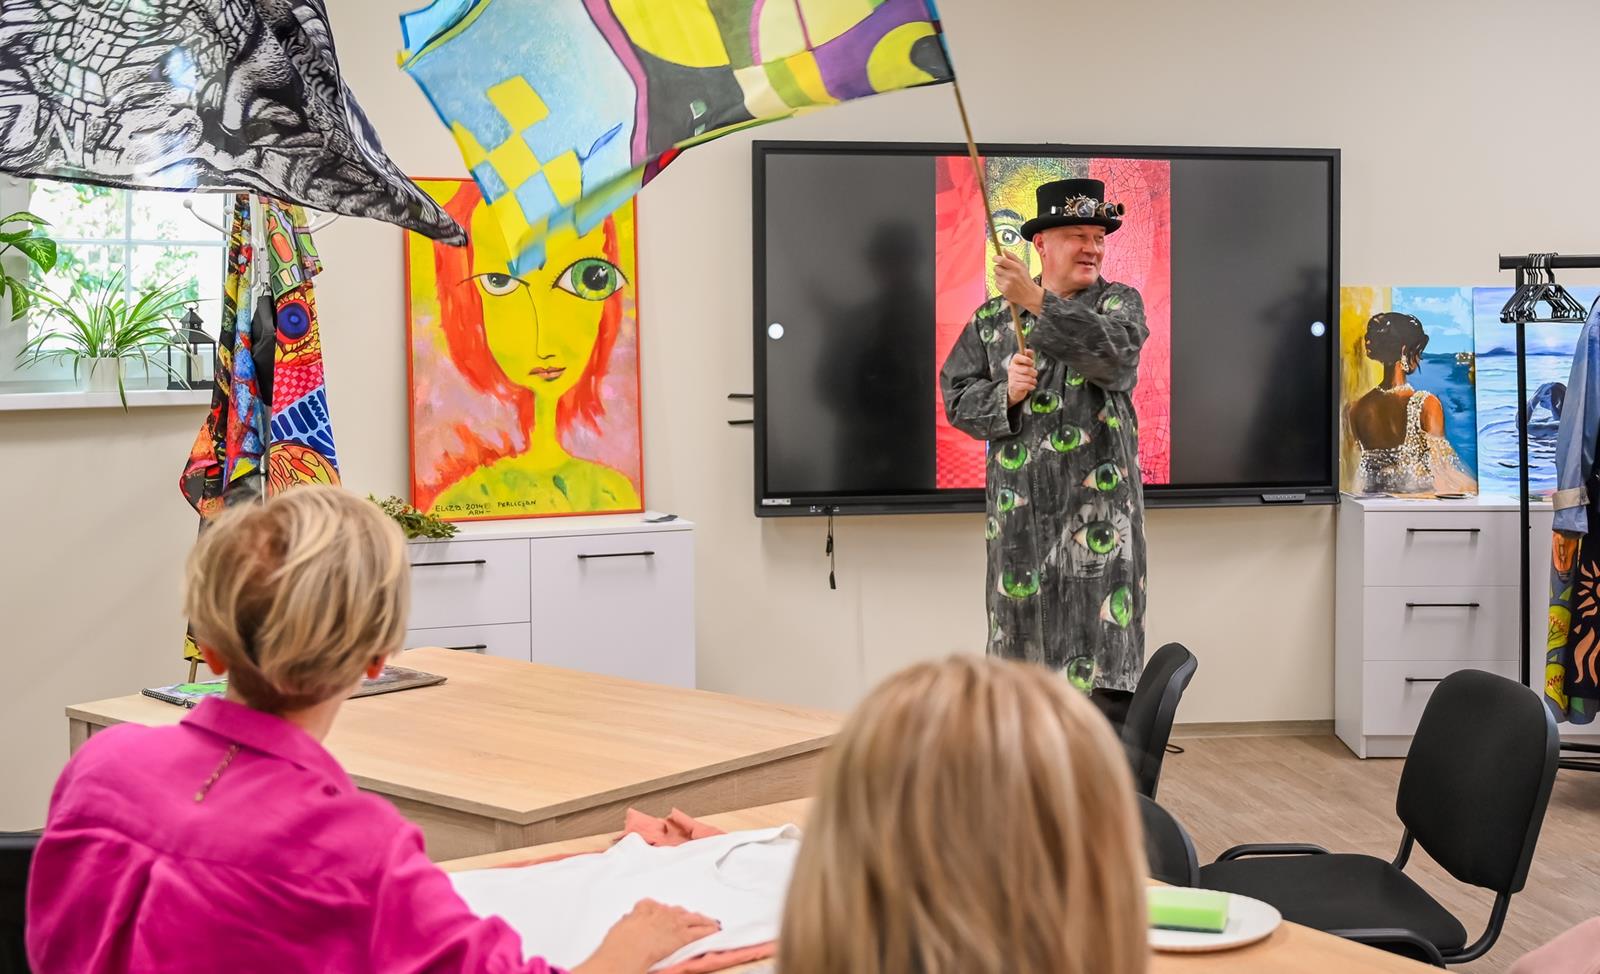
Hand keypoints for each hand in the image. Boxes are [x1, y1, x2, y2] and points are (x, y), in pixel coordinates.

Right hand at [572, 899, 719, 973]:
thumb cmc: (620, 941)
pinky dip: (709, 930)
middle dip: (684, 916)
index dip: (663, 912)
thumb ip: (630, 921)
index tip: (665, 916)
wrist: (628, 949)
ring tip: (709, 923)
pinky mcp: (683, 936)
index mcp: (646, 907)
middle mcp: (662, 912)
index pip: (657, 906)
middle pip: (678, 911)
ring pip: (693, 919)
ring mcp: (674, 923)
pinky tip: (715, 930)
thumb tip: (630, 922)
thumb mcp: (621, 925)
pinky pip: (700, 931)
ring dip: (702, 920)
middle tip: (690, 920)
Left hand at [993, 252, 1044, 311]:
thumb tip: (1004, 250)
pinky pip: (996, 283)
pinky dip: (1000, 283)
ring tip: (1007, 279)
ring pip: (996, 276)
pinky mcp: (1004, 290)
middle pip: (996, 268)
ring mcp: (1007, 283)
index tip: (995, 258)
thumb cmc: (1025, 279)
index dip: (996, 258)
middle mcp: (1011, 275)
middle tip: (1005, 271)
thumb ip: (1013, 257)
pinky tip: (1007, 284)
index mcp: (1016, 268)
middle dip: (999, 268)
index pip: (1001, 260)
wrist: (1029, 294)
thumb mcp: (1023, 266)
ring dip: (1000, 276)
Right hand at [1006, 351, 1037, 406]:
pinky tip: (1032, 386)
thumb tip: (1029, 350)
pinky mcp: (1013, 385)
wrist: (1016, 388)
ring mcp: (1012, 377)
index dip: (1026, 359)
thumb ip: (1029, 356)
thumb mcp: (1027, 364)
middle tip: (1034, 374)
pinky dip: (1031, 386)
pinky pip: (1026, 385)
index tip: (1031, 363)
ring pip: (1027, 378)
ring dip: (1033, 380)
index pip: (1018, 357)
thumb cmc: (1023, 374)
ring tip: (1033, 381)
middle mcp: (1012, 368)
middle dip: (1034, 373)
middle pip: (1027, 369)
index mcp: (1014, 361)